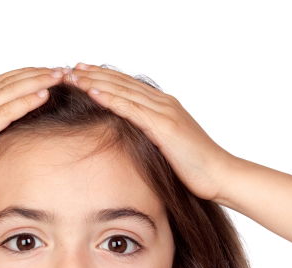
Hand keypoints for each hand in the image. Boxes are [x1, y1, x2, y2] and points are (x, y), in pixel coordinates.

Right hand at [0, 66, 64, 216]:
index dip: (24, 76)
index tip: (46, 74)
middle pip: (6, 82)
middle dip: (35, 73)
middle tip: (61, 69)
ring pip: (8, 92)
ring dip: (36, 81)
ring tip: (59, 75)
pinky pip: (4, 113)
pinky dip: (25, 101)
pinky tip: (44, 95)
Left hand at [64, 63, 235, 203]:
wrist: (219, 174)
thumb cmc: (196, 166)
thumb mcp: (170, 147)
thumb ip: (153, 136)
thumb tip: (134, 140)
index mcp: (165, 106)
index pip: (130, 86)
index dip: (106, 76)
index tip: (84, 71)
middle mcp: (164, 103)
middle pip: (124, 83)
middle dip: (96, 74)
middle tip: (72, 67)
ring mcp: (164, 112)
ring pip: (124, 91)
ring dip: (97, 82)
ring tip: (74, 76)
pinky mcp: (164, 126)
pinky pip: (132, 109)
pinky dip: (111, 99)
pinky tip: (93, 93)